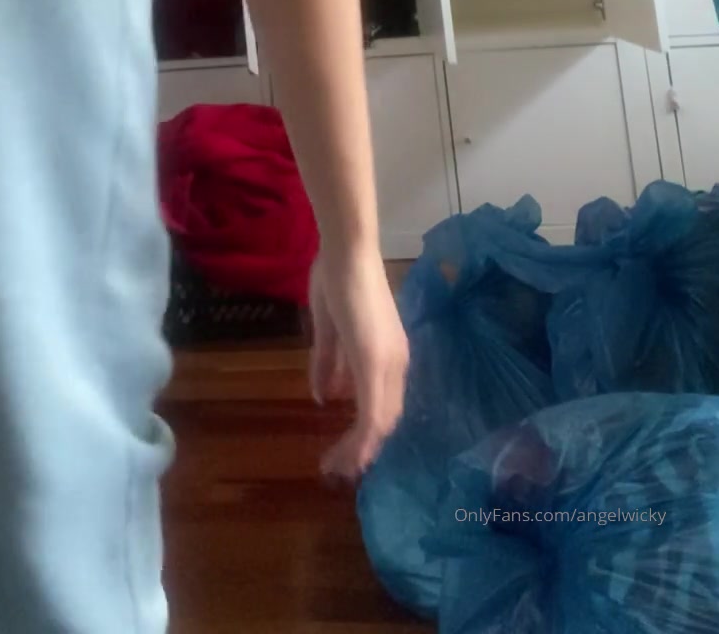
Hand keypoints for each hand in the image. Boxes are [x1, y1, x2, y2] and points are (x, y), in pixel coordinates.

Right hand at [309, 246, 409, 481]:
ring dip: (359, 448)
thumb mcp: (329, 328)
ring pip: (380, 422)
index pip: (384, 405)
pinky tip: (347, 457)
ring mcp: (389, 365)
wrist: (346, 251)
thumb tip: (322, 395)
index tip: (346, 451)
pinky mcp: (376, 364)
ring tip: (336, 467)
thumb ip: (327, 362)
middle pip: (386, 420)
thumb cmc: (337, 279)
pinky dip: (361, 440)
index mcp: (389, 355)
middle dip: (362, 448)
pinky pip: (372, 414)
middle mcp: (397, 365)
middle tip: (339, 467)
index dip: (367, 432)